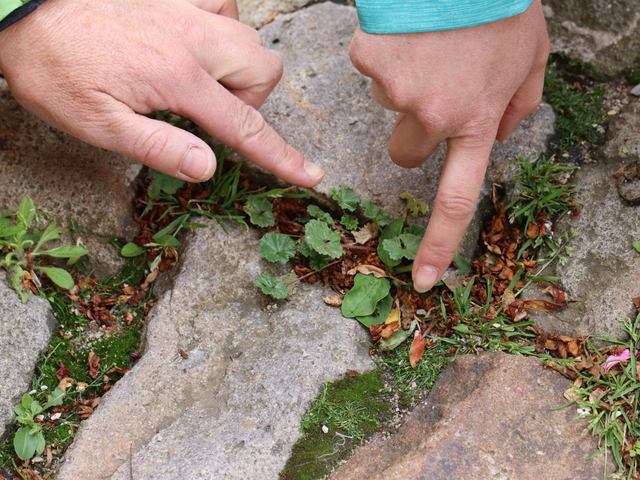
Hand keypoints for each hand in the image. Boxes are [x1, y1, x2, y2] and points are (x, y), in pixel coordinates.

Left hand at [0, 0, 323, 185]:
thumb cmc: (56, 70)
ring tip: (198, 81)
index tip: (311, 175)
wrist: (23, 11)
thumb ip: (159, 147)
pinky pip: (223, 6)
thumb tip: (208, 168)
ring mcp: (184, 9)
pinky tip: (190, 44)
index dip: (281, 157)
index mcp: (176, 78)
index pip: (245, 126)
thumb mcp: (99, 126)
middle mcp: (191, 38)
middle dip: (252, 99)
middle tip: (211, 113)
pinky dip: (220, 30)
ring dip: (236, 67)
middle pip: (263, 69)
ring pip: (247, 37)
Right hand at [349, 0, 548, 291]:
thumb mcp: (532, 57)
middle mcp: (433, 115)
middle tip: (433, 89)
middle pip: (404, 154)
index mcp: (477, 121)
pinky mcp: (369, 61)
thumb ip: (520, 106)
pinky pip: (369, 68)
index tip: (423, 280)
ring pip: (387, 103)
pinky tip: (408, 29)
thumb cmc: (502, 5)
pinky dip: (384, 52)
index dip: (438, 244)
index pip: (456, 200)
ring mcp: (396, 89)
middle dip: (414, 131)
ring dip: (405, 81)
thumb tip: (501, 135)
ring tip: (430, 42)